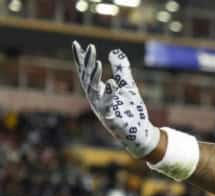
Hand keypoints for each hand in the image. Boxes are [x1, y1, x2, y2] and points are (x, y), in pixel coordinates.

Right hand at [72, 41, 159, 158]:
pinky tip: (111, 83)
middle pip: (87, 77)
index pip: (86, 71)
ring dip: (95, 76)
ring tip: (99, 63)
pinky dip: (108, 94)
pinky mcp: (111, 117)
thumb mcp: (127, 85)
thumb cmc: (131, 110)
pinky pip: (107, 104)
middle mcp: (95, 98)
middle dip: (88, 63)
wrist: (139, 132)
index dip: (81, 58)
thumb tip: (115, 51)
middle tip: (90, 48)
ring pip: (93, 90)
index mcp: (97, 91)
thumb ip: (121, 70)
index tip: (76, 43)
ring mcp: (101, 108)